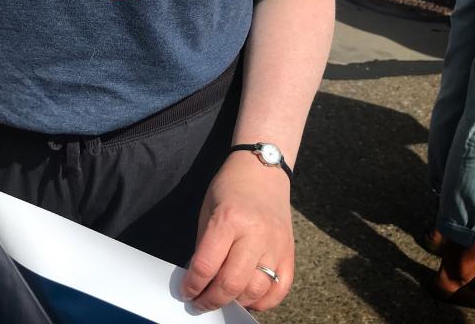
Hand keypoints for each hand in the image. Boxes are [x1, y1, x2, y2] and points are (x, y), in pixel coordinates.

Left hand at [181, 154, 293, 311]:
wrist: (263, 170)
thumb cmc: (230, 188)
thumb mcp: (208, 210)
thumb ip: (204, 245)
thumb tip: (199, 279)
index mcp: (228, 220)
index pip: (206, 266)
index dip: (192, 286)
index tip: (185, 293)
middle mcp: (255, 235)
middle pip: (231, 284)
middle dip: (211, 300)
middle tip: (200, 304)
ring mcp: (275, 245)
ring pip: (256, 291)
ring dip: (235, 302)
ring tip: (222, 300)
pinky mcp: (289, 252)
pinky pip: (280, 289)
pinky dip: (263, 302)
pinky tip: (248, 299)